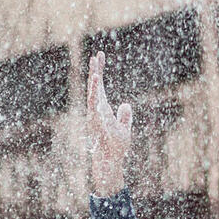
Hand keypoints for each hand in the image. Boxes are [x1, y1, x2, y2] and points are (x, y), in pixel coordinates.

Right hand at [86, 50, 131, 195]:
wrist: (110, 162)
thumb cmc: (115, 148)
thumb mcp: (124, 129)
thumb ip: (125, 116)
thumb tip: (126, 104)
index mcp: (102, 109)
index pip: (100, 87)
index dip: (99, 71)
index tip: (99, 56)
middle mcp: (96, 111)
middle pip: (95, 87)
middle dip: (94, 71)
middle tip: (95, 55)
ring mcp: (95, 116)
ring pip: (93, 95)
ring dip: (94, 82)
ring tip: (94, 67)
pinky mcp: (96, 122)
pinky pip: (95, 105)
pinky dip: (95, 93)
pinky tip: (96, 80)